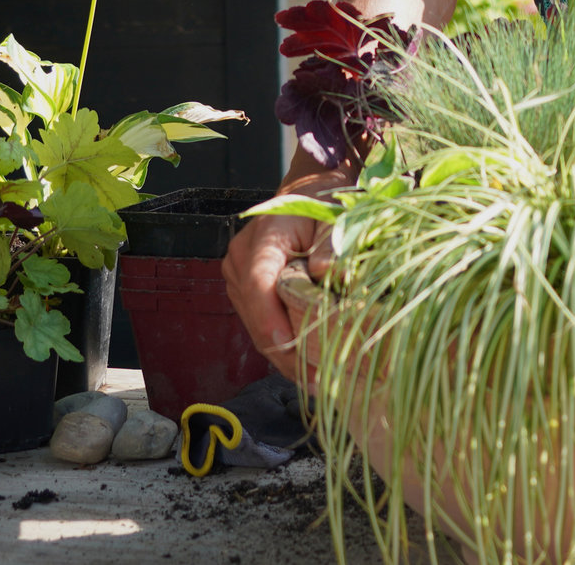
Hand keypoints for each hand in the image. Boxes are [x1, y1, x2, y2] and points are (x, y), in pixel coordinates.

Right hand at [221, 189, 343, 385]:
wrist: (308, 192)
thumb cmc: (323, 203)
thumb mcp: (335, 218)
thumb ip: (332, 245)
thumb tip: (329, 274)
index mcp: (262, 239)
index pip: (258, 284)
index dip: (271, 320)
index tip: (291, 346)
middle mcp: (241, 260)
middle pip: (256, 315)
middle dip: (285, 351)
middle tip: (320, 381)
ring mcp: (239, 278)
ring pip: (256, 326)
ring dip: (284, 356)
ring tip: (318, 382)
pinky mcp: (246, 292)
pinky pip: (261, 324)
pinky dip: (282, 346)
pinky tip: (307, 368)